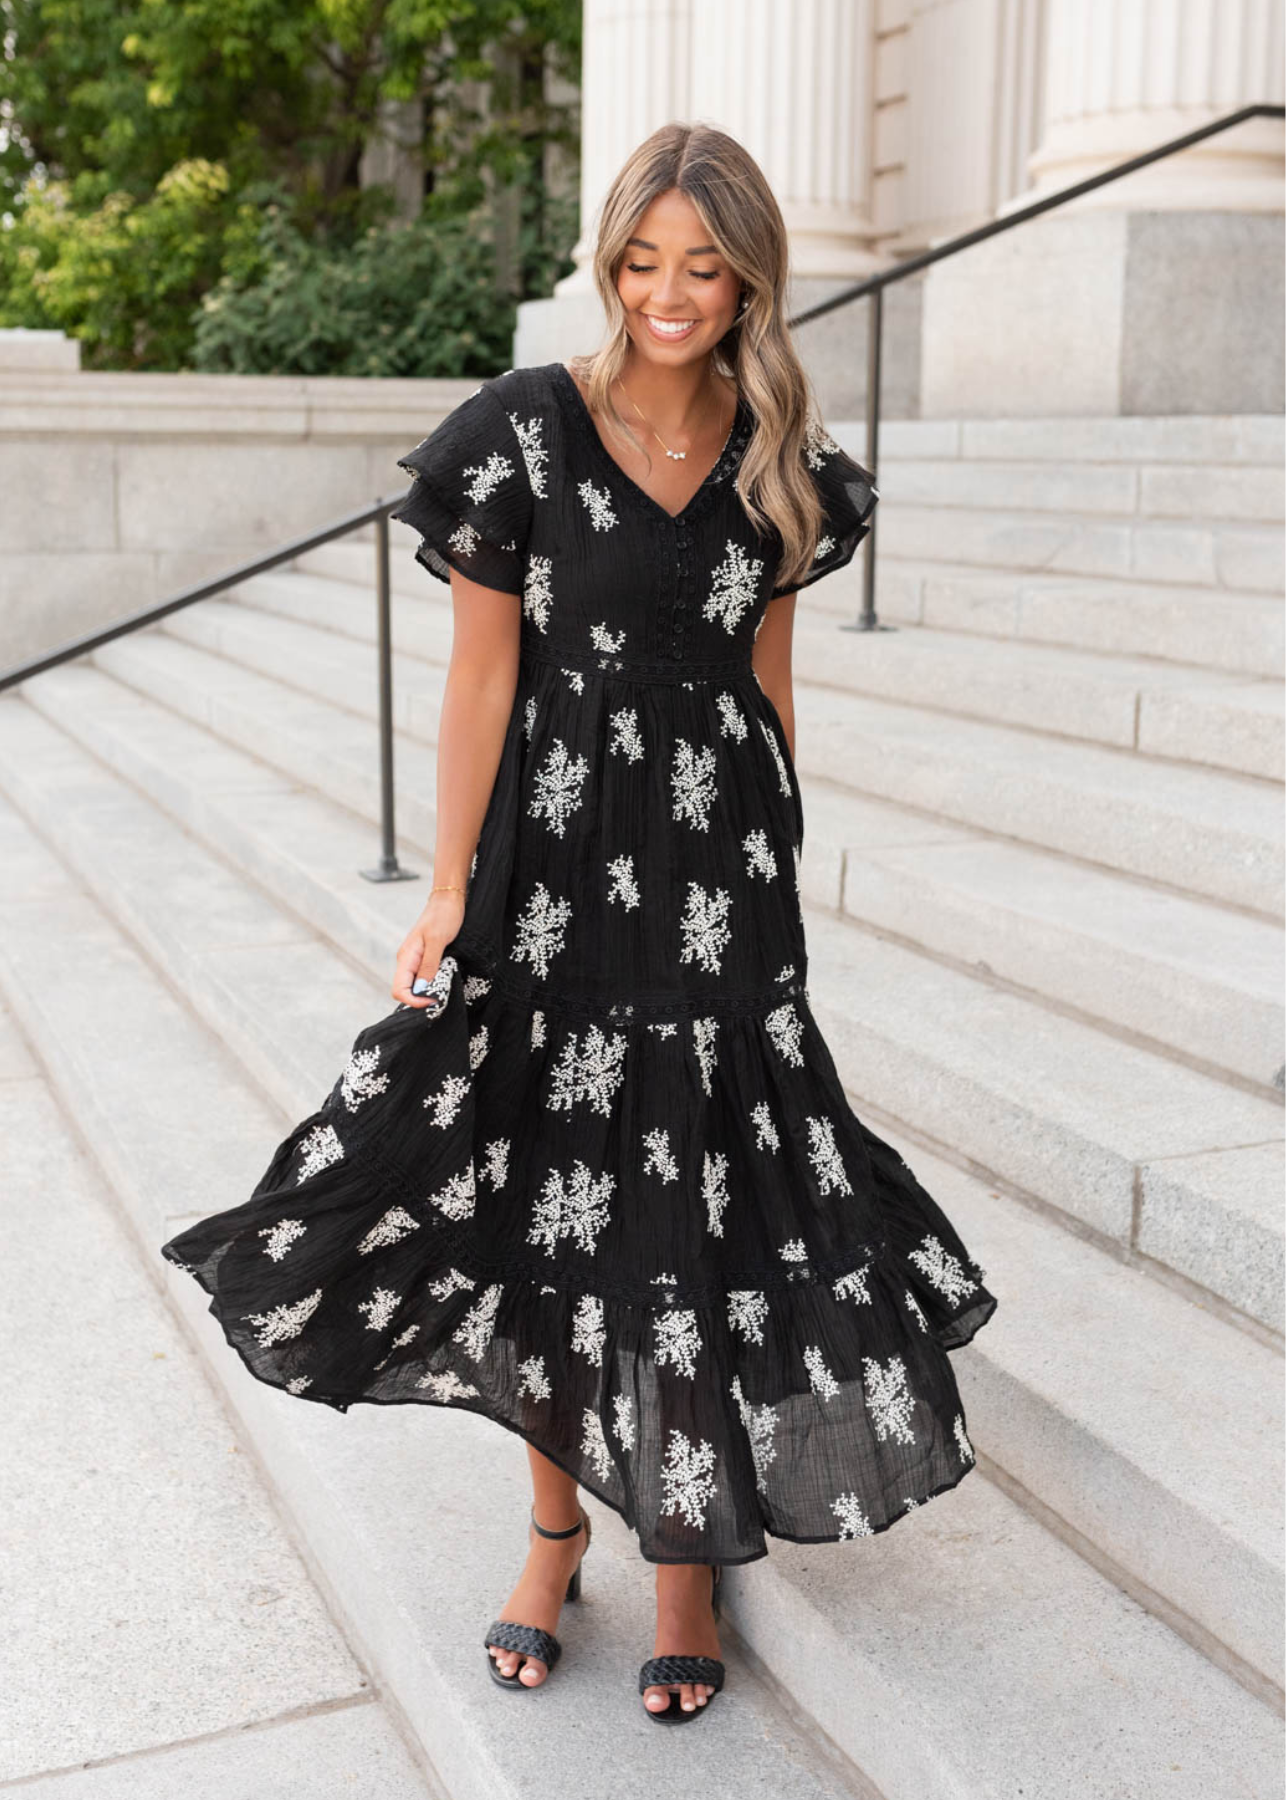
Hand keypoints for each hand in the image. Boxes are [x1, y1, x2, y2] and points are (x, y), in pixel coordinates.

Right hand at [391, 889, 465, 1009]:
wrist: (448, 900)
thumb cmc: (443, 916)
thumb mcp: (438, 941)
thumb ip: (429, 966)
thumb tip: (420, 990)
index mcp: (406, 957)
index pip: (399, 989)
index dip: (413, 1001)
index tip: (433, 1002)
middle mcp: (407, 961)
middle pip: (405, 991)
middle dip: (420, 1000)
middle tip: (441, 1000)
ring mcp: (415, 960)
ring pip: (415, 986)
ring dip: (427, 993)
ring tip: (444, 992)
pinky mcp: (425, 959)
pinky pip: (424, 978)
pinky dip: (432, 984)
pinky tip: (444, 983)